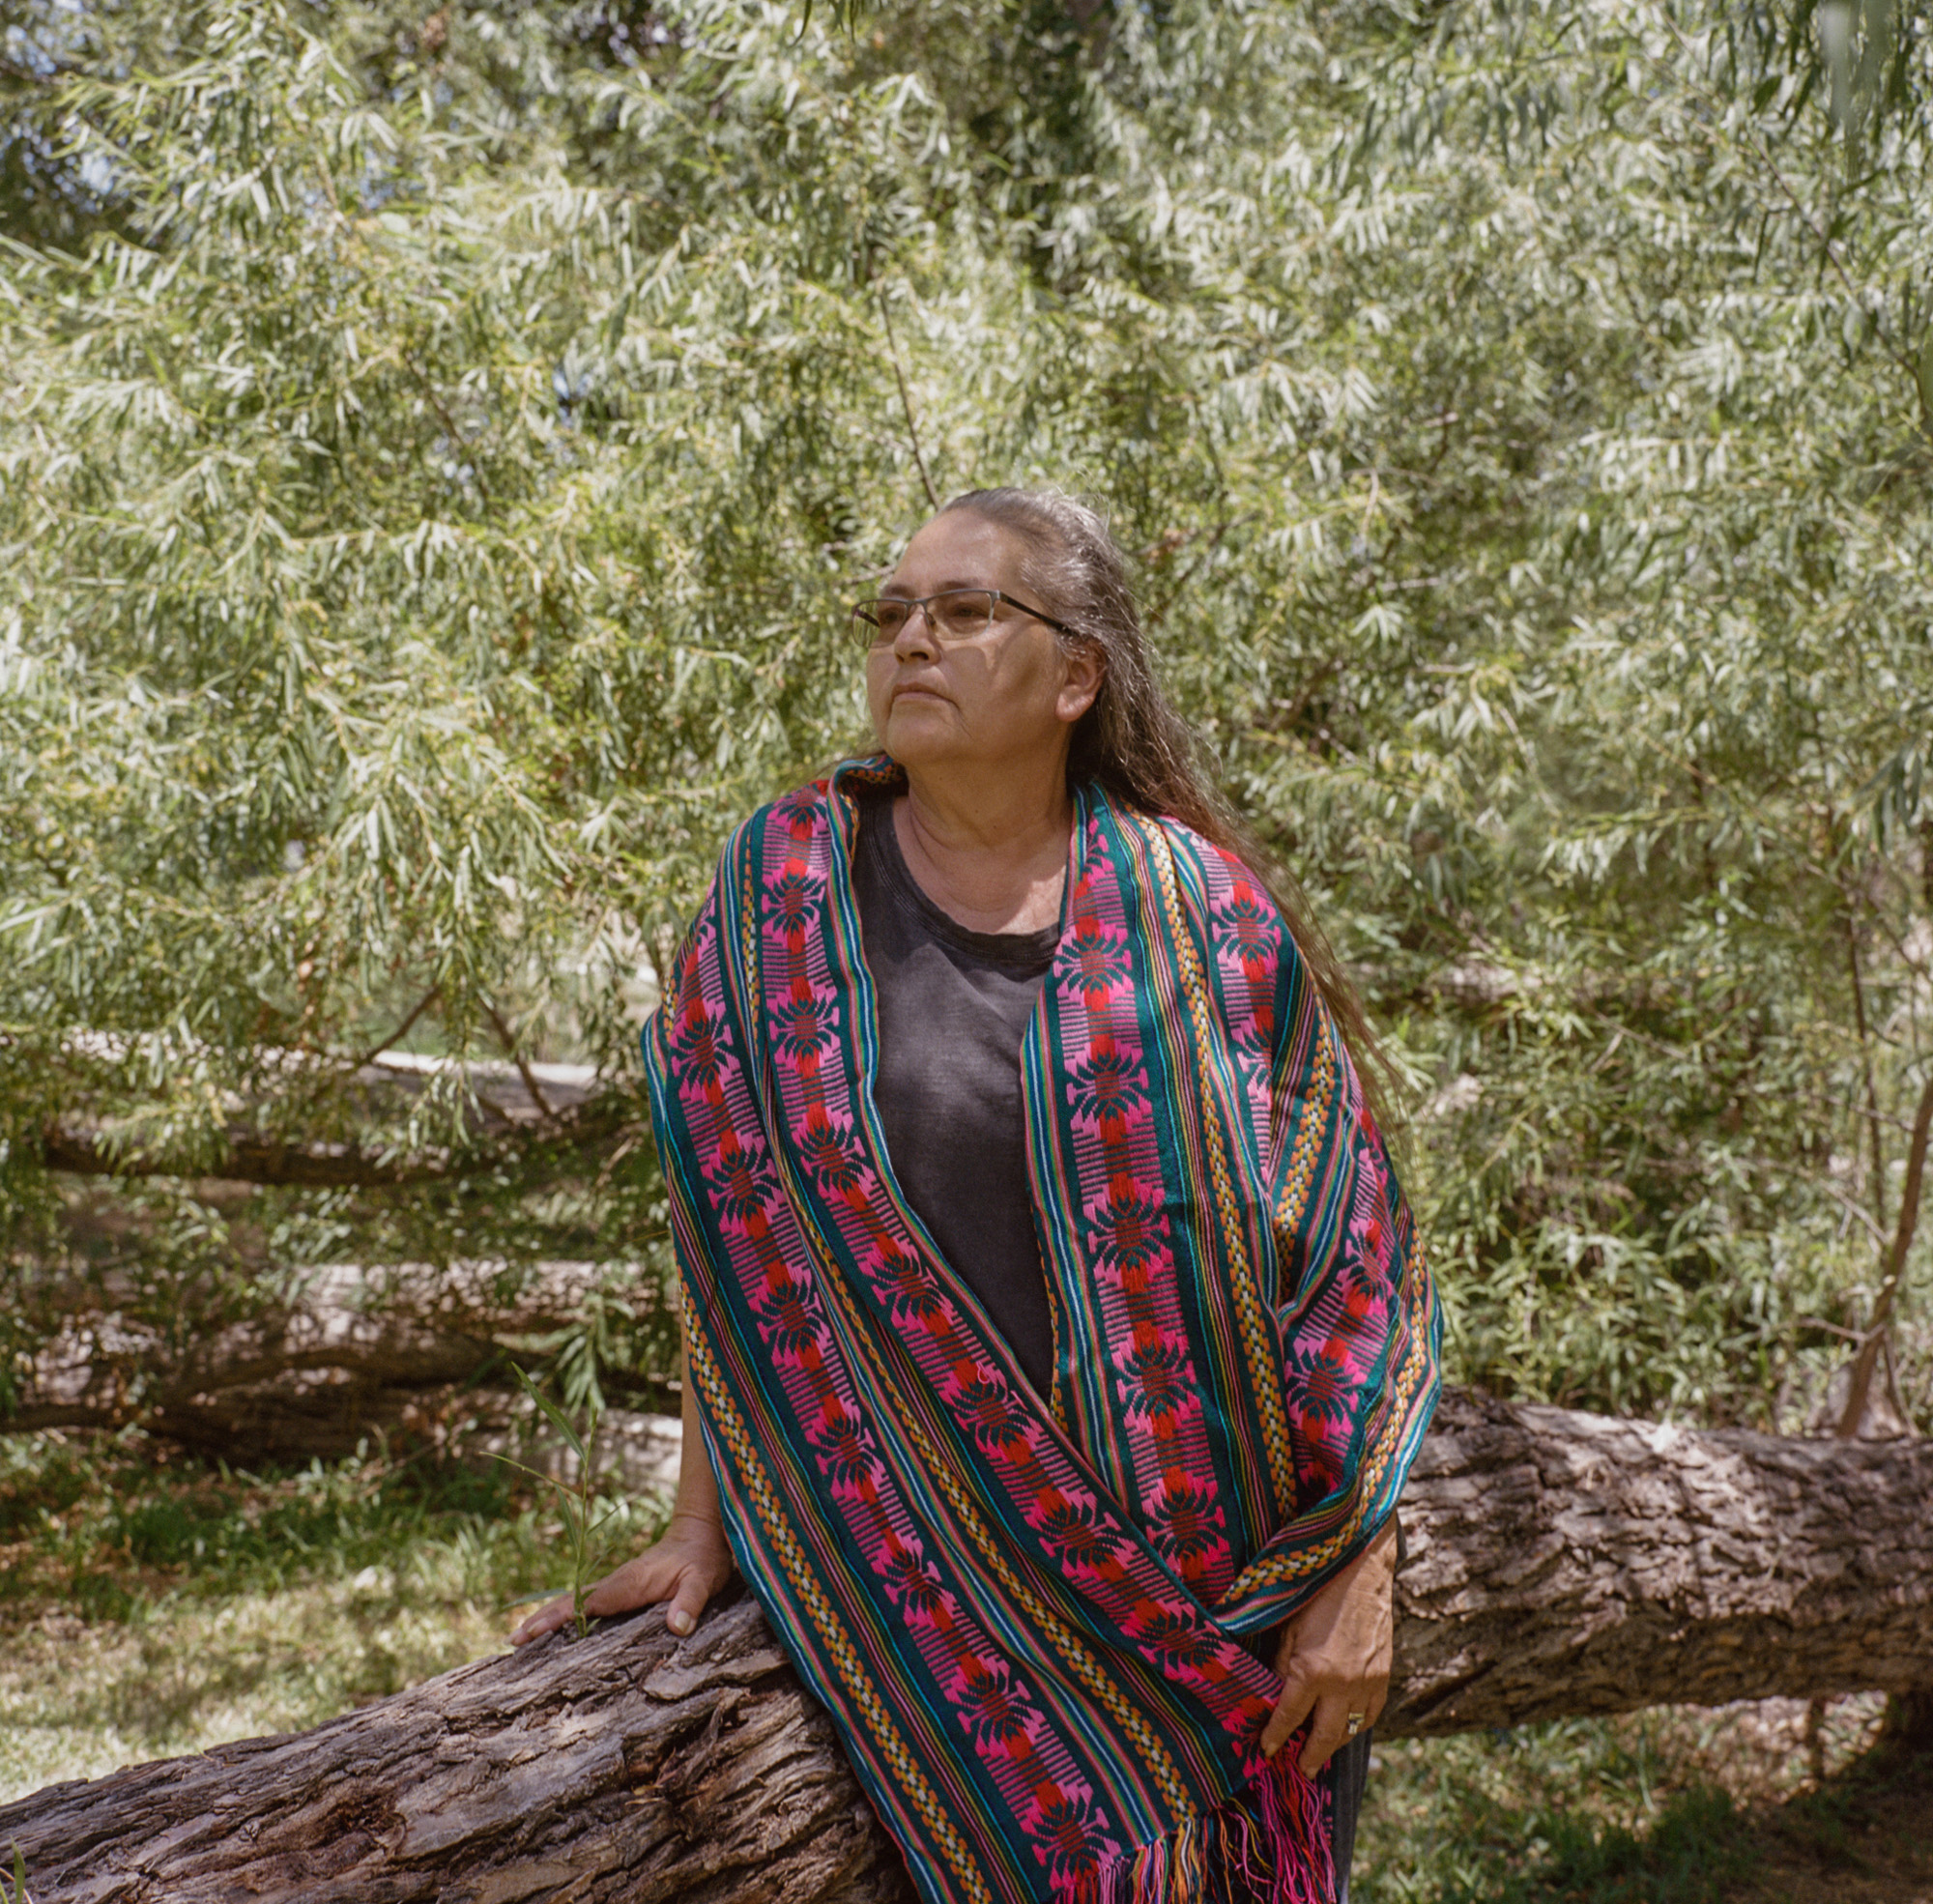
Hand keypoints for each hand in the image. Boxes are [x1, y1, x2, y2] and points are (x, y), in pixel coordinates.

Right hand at [509, 1509, 733, 1647]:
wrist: (701, 1534)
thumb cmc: (703, 1559)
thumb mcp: (703, 1580)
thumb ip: (690, 1601)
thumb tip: (677, 1627)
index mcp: (630, 1583)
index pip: (589, 1603)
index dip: (561, 1618)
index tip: (533, 1631)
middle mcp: (617, 1583)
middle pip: (572, 1602)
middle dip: (542, 1620)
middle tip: (511, 1641)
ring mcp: (616, 1585)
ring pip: (575, 1601)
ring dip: (548, 1618)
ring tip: (518, 1639)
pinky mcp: (620, 1589)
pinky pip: (586, 1603)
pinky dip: (565, 1615)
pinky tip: (553, 1630)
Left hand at [1260, 1520, 1397, 1774]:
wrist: (1361, 1569)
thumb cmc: (1316, 1591)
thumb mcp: (1288, 1627)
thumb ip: (1282, 1664)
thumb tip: (1273, 1695)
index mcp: (1312, 1670)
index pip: (1289, 1716)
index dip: (1276, 1736)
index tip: (1266, 1750)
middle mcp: (1342, 1684)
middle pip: (1325, 1736)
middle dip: (1310, 1756)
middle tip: (1300, 1770)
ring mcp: (1368, 1683)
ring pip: (1351, 1730)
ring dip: (1334, 1744)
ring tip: (1319, 1753)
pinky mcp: (1384, 1677)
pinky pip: (1371, 1715)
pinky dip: (1358, 1725)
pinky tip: (1346, 1727)